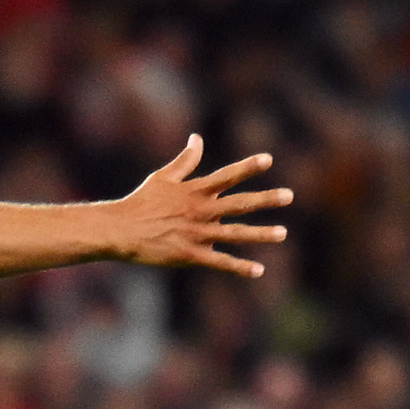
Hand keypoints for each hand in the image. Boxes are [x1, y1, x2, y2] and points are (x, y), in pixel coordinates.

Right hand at [109, 136, 289, 277]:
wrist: (121, 231)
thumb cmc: (142, 202)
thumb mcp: (163, 177)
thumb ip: (186, 160)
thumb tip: (198, 138)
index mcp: (195, 190)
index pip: (226, 176)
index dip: (247, 167)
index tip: (268, 160)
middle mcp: (200, 211)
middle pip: (239, 204)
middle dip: (265, 199)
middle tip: (289, 195)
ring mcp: (197, 234)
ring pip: (235, 234)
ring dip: (260, 234)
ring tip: (282, 233)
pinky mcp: (190, 255)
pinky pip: (220, 262)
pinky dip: (239, 267)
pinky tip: (259, 270)